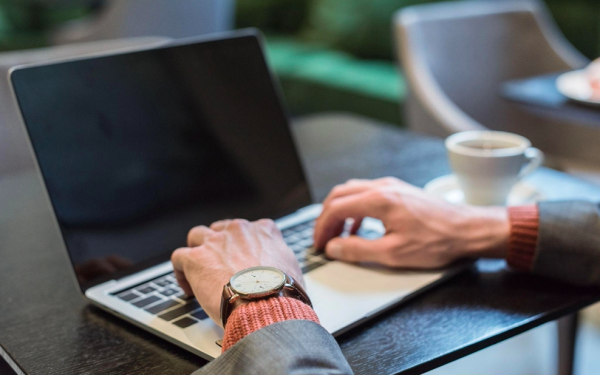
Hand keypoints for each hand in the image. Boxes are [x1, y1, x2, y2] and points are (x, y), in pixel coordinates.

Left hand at [171, 219, 301, 326]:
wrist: (265, 303)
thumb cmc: (281, 291)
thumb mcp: (292, 267)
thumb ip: (281, 259)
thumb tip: (279, 269)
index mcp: (263, 231)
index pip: (249, 228)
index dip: (243, 244)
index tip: (242, 258)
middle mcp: (238, 230)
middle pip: (221, 229)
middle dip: (219, 245)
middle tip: (221, 265)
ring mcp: (215, 242)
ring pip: (197, 236)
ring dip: (197, 251)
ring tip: (199, 271)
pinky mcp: (196, 258)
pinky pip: (179, 257)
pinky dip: (180, 271)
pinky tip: (188, 286)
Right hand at [314, 177, 508, 268]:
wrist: (468, 230)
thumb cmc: (437, 241)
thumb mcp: (393, 253)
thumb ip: (358, 250)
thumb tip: (334, 248)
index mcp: (379, 200)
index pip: (336, 208)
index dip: (322, 227)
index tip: (319, 244)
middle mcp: (383, 187)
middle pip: (340, 195)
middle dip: (326, 217)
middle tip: (322, 238)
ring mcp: (392, 187)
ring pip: (352, 192)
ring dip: (340, 211)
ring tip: (337, 234)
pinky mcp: (400, 192)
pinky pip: (367, 195)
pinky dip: (355, 210)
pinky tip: (359, 228)